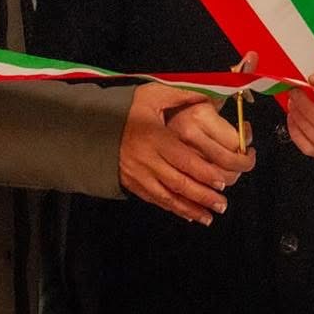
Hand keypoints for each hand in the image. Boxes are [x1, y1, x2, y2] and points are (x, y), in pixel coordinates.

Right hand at [118, 83, 254, 224]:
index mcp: (155, 138)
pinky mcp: (131, 183)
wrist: (91, 126)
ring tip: (209, 218)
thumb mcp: (152, 95)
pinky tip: (189, 216)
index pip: (184, 160)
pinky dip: (173, 209)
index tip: (221, 181)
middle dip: (202, 196)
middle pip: (178, 183)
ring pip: (167, 197)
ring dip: (189, 209)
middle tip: (222, 205)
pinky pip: (155, 200)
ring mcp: (138, 175)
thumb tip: (211, 95)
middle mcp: (147, 160)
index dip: (203, 172)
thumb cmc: (127, 110)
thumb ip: (182, 95)